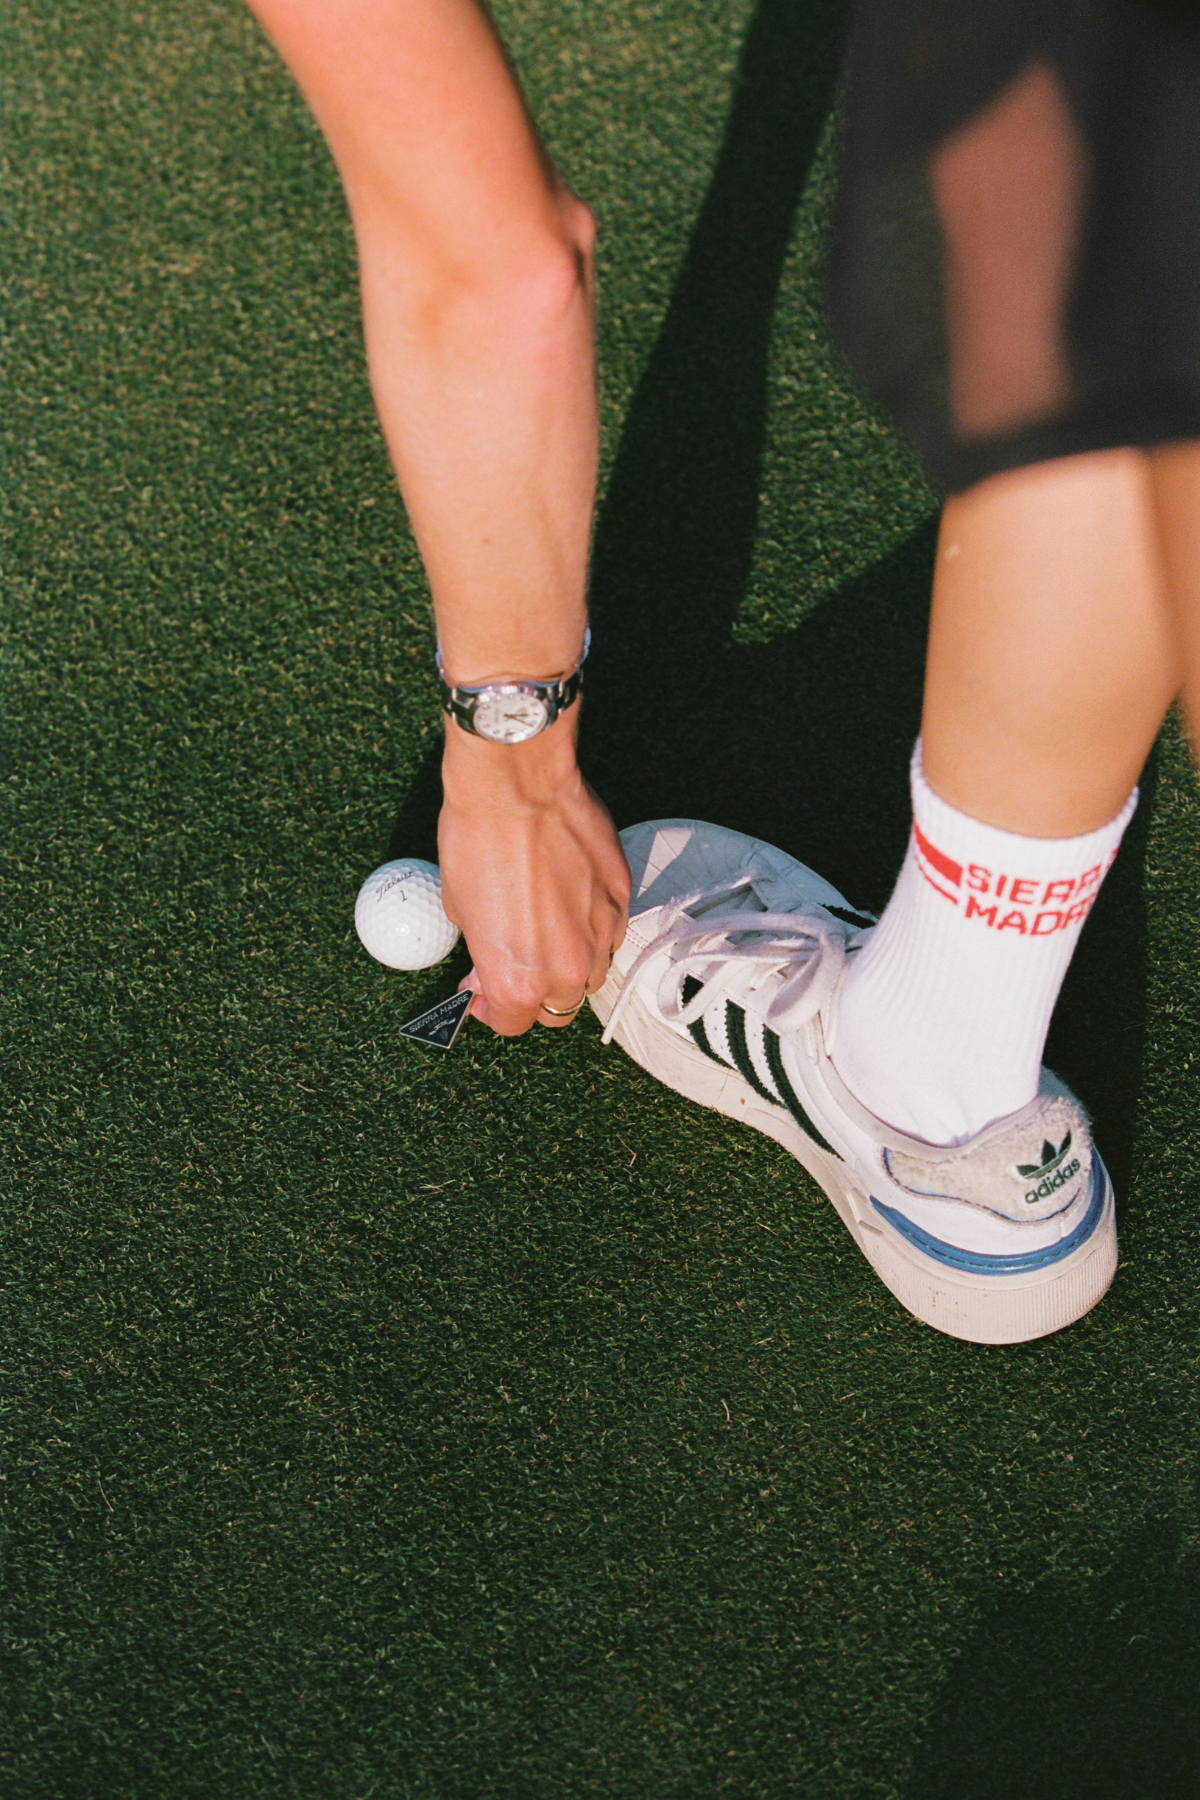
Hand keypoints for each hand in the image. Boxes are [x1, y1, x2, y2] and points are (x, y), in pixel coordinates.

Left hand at [438, 711, 629, 1034]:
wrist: (515, 783)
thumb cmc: (477, 836)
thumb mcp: (458, 907)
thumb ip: (482, 950)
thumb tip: (486, 963)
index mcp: (516, 977)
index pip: (511, 1024)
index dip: (492, 1011)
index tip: (482, 994)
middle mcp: (565, 966)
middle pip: (558, 1009)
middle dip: (535, 996)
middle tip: (515, 966)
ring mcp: (601, 933)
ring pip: (592, 975)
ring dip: (569, 967)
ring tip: (546, 933)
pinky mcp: (622, 898)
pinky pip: (611, 934)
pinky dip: (592, 930)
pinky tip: (570, 902)